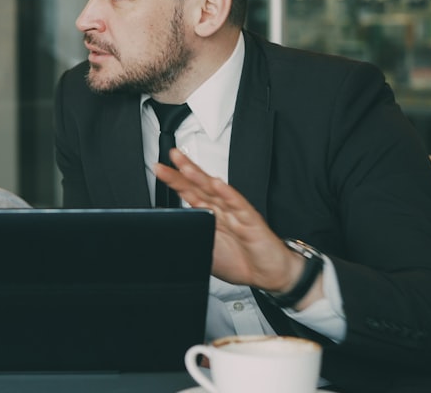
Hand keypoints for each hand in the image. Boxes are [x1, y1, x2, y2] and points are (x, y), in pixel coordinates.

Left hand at [154, 150, 319, 306]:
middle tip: (172, 155)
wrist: (270, 275)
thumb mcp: (207, 252)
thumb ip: (191, 240)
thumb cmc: (241, 262)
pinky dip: (228, 194)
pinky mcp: (251, 222)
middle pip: (200, 186)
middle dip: (185, 170)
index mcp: (212, 216)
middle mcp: (223, 210)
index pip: (190, 193)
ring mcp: (237, 213)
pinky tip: (218, 184)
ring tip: (186, 166)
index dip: (175, 180)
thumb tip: (167, 239)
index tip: (160, 169)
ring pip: (216, 192)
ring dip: (201, 178)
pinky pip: (239, 206)